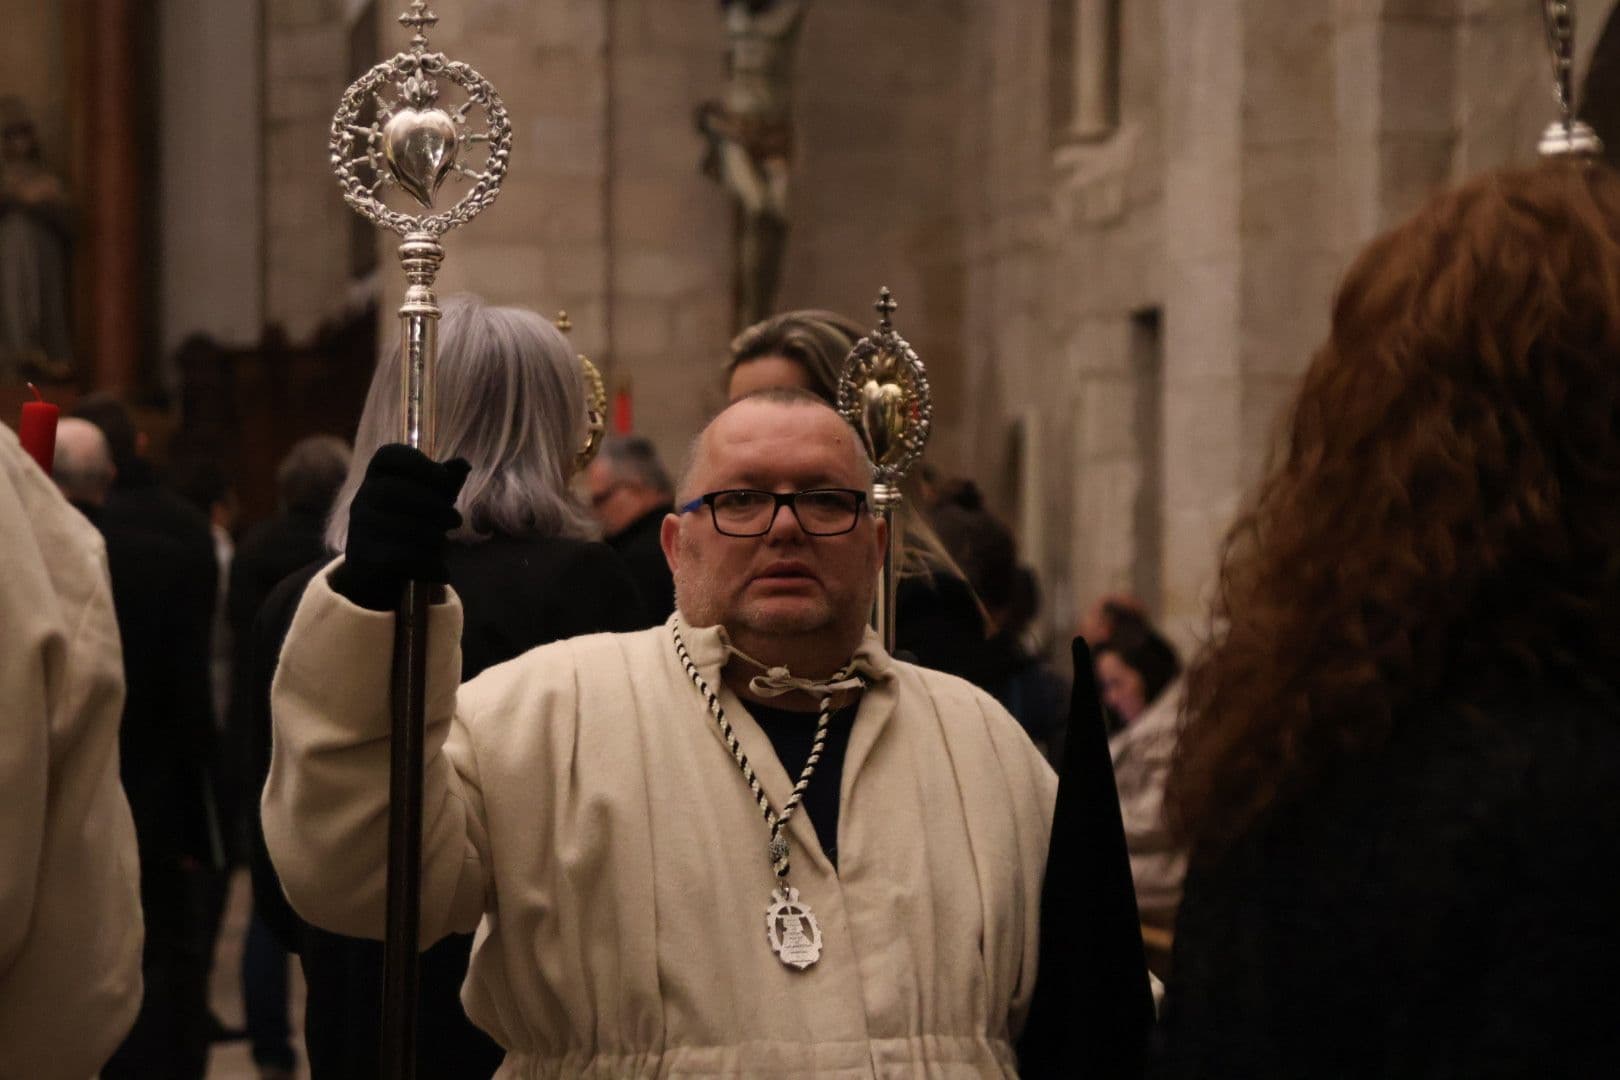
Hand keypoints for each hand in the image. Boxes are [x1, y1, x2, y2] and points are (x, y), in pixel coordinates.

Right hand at [330, 444, 470, 611]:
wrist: (379, 572)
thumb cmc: (410, 524)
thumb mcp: (430, 500)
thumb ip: (446, 482)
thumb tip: (464, 464)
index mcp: (378, 476)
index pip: (389, 455)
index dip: (419, 462)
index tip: (444, 477)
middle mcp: (362, 498)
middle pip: (396, 490)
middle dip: (434, 505)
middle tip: (456, 520)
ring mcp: (360, 528)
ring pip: (403, 527)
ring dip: (434, 538)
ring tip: (444, 544)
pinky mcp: (364, 558)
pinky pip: (402, 557)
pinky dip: (429, 565)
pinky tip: (442, 572)